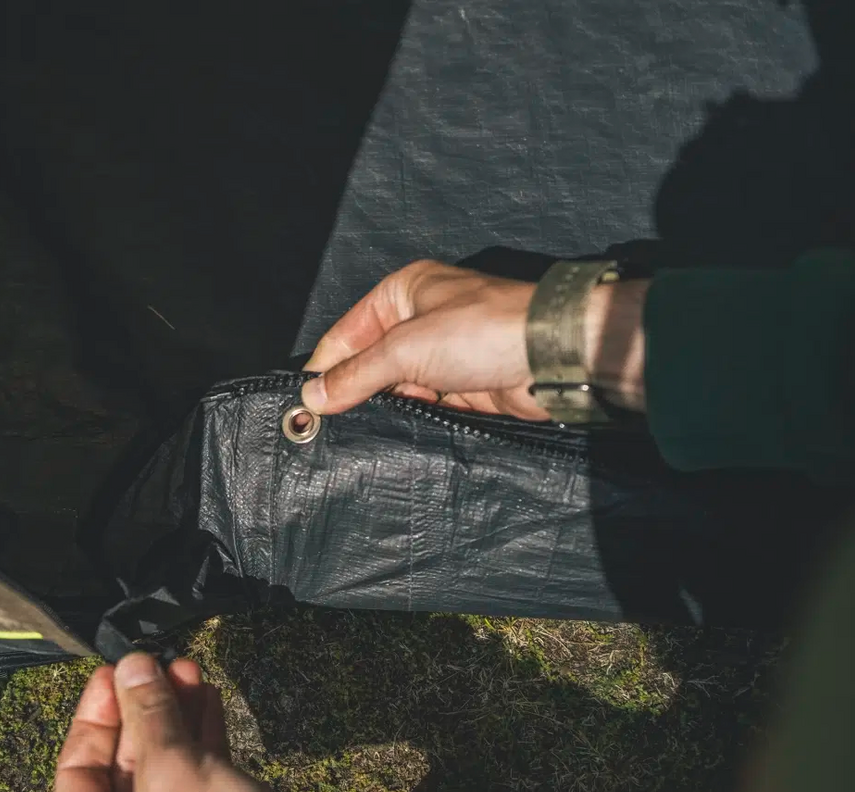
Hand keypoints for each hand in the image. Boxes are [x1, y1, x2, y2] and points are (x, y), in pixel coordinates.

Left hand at [55, 653, 290, 791]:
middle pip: (122, 767)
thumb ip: (148, 710)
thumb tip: (133, 667)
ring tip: (188, 672)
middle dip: (144, 711)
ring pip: (161, 773)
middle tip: (157, 667)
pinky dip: (197, 746)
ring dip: (174, 721)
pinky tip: (208, 702)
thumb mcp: (171, 763)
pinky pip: (190, 787)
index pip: (75, 768)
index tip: (115, 674)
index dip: (96, 714)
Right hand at [300, 259, 648, 417]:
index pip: (347, 331)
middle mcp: (421, 319)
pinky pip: (424, 404)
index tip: (303, 402)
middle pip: (370, 360)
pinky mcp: (463, 386)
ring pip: (396, 385)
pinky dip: (408, 417)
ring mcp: (443, 354)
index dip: (325, 366)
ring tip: (351, 434)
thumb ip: (357, 374)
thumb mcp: (405, 349)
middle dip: (351, 389)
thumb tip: (312, 396)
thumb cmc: (481, 331)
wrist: (551, 356)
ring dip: (381, 406)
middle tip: (323, 425)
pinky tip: (389, 436)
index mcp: (403, 292)